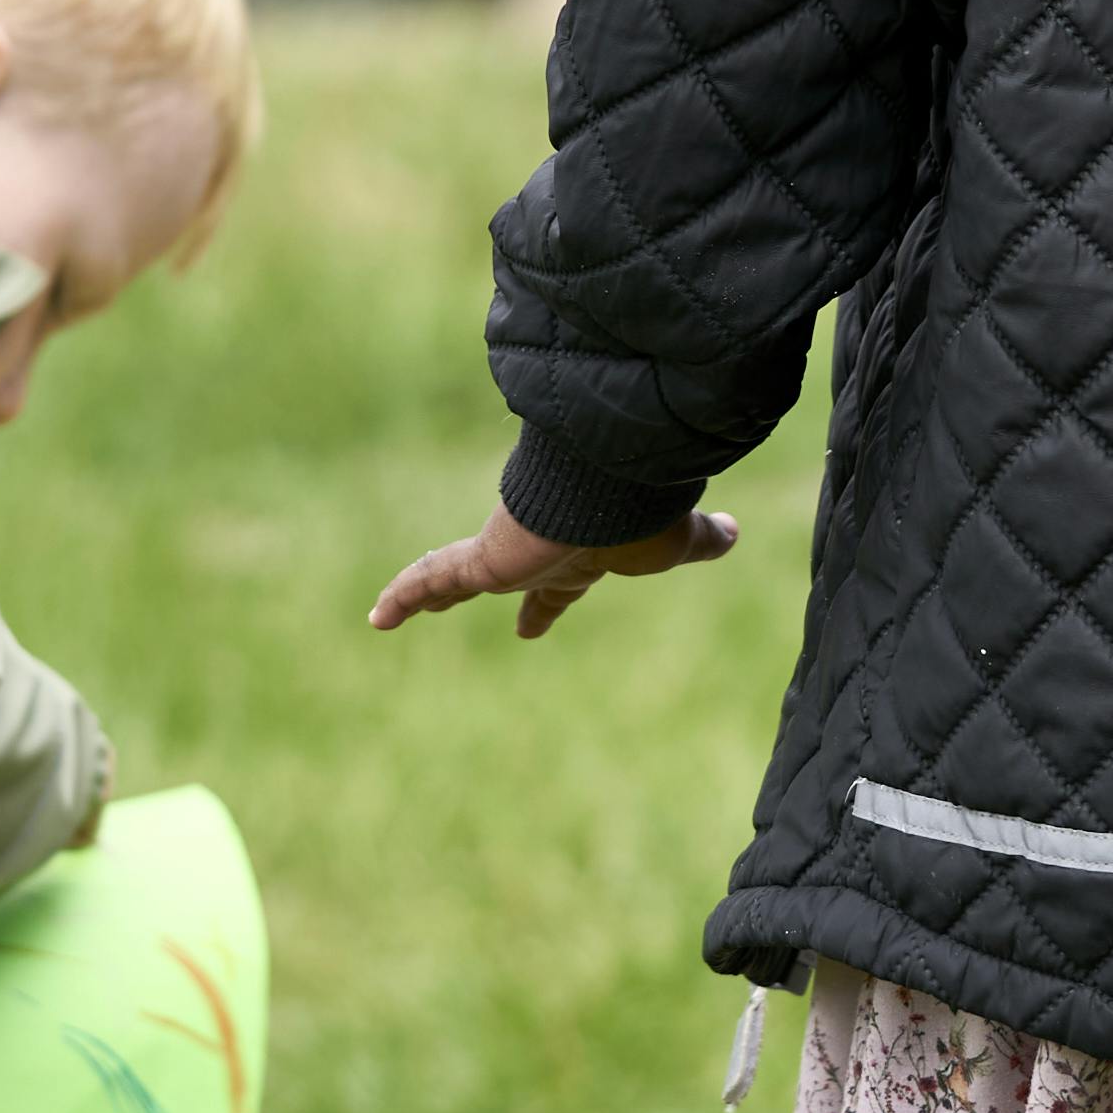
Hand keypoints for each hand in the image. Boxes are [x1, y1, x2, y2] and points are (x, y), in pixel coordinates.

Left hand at [366, 503, 742, 640]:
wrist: (620, 490)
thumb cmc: (650, 514)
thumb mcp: (681, 542)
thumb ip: (704, 539)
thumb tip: (736, 531)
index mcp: (580, 552)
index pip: (556, 580)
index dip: (544, 601)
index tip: (530, 621)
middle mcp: (538, 549)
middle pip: (498, 577)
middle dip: (474, 589)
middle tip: (445, 602)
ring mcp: (507, 552)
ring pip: (451, 575)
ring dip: (423, 591)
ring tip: (385, 613)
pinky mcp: (486, 559)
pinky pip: (433, 578)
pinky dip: (405, 594)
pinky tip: (376, 617)